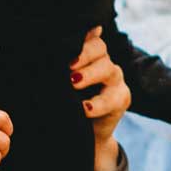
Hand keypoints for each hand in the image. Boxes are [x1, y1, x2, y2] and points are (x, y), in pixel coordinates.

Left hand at [71, 26, 131, 170]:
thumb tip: (49, 44)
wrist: (85, 131)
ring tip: (73, 83)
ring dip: (89, 75)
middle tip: (68, 66)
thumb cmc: (68, 101)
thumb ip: (60, 64)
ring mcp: (116, 80)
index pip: (90, 38)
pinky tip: (85, 108)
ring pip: (108, 70)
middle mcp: (105, 63)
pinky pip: (111, 99)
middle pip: (100, 49)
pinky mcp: (122, 99)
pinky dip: (97, 105)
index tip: (64, 45)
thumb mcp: (61, 82)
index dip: (81, 39)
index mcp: (91, 55)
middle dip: (84, 55)